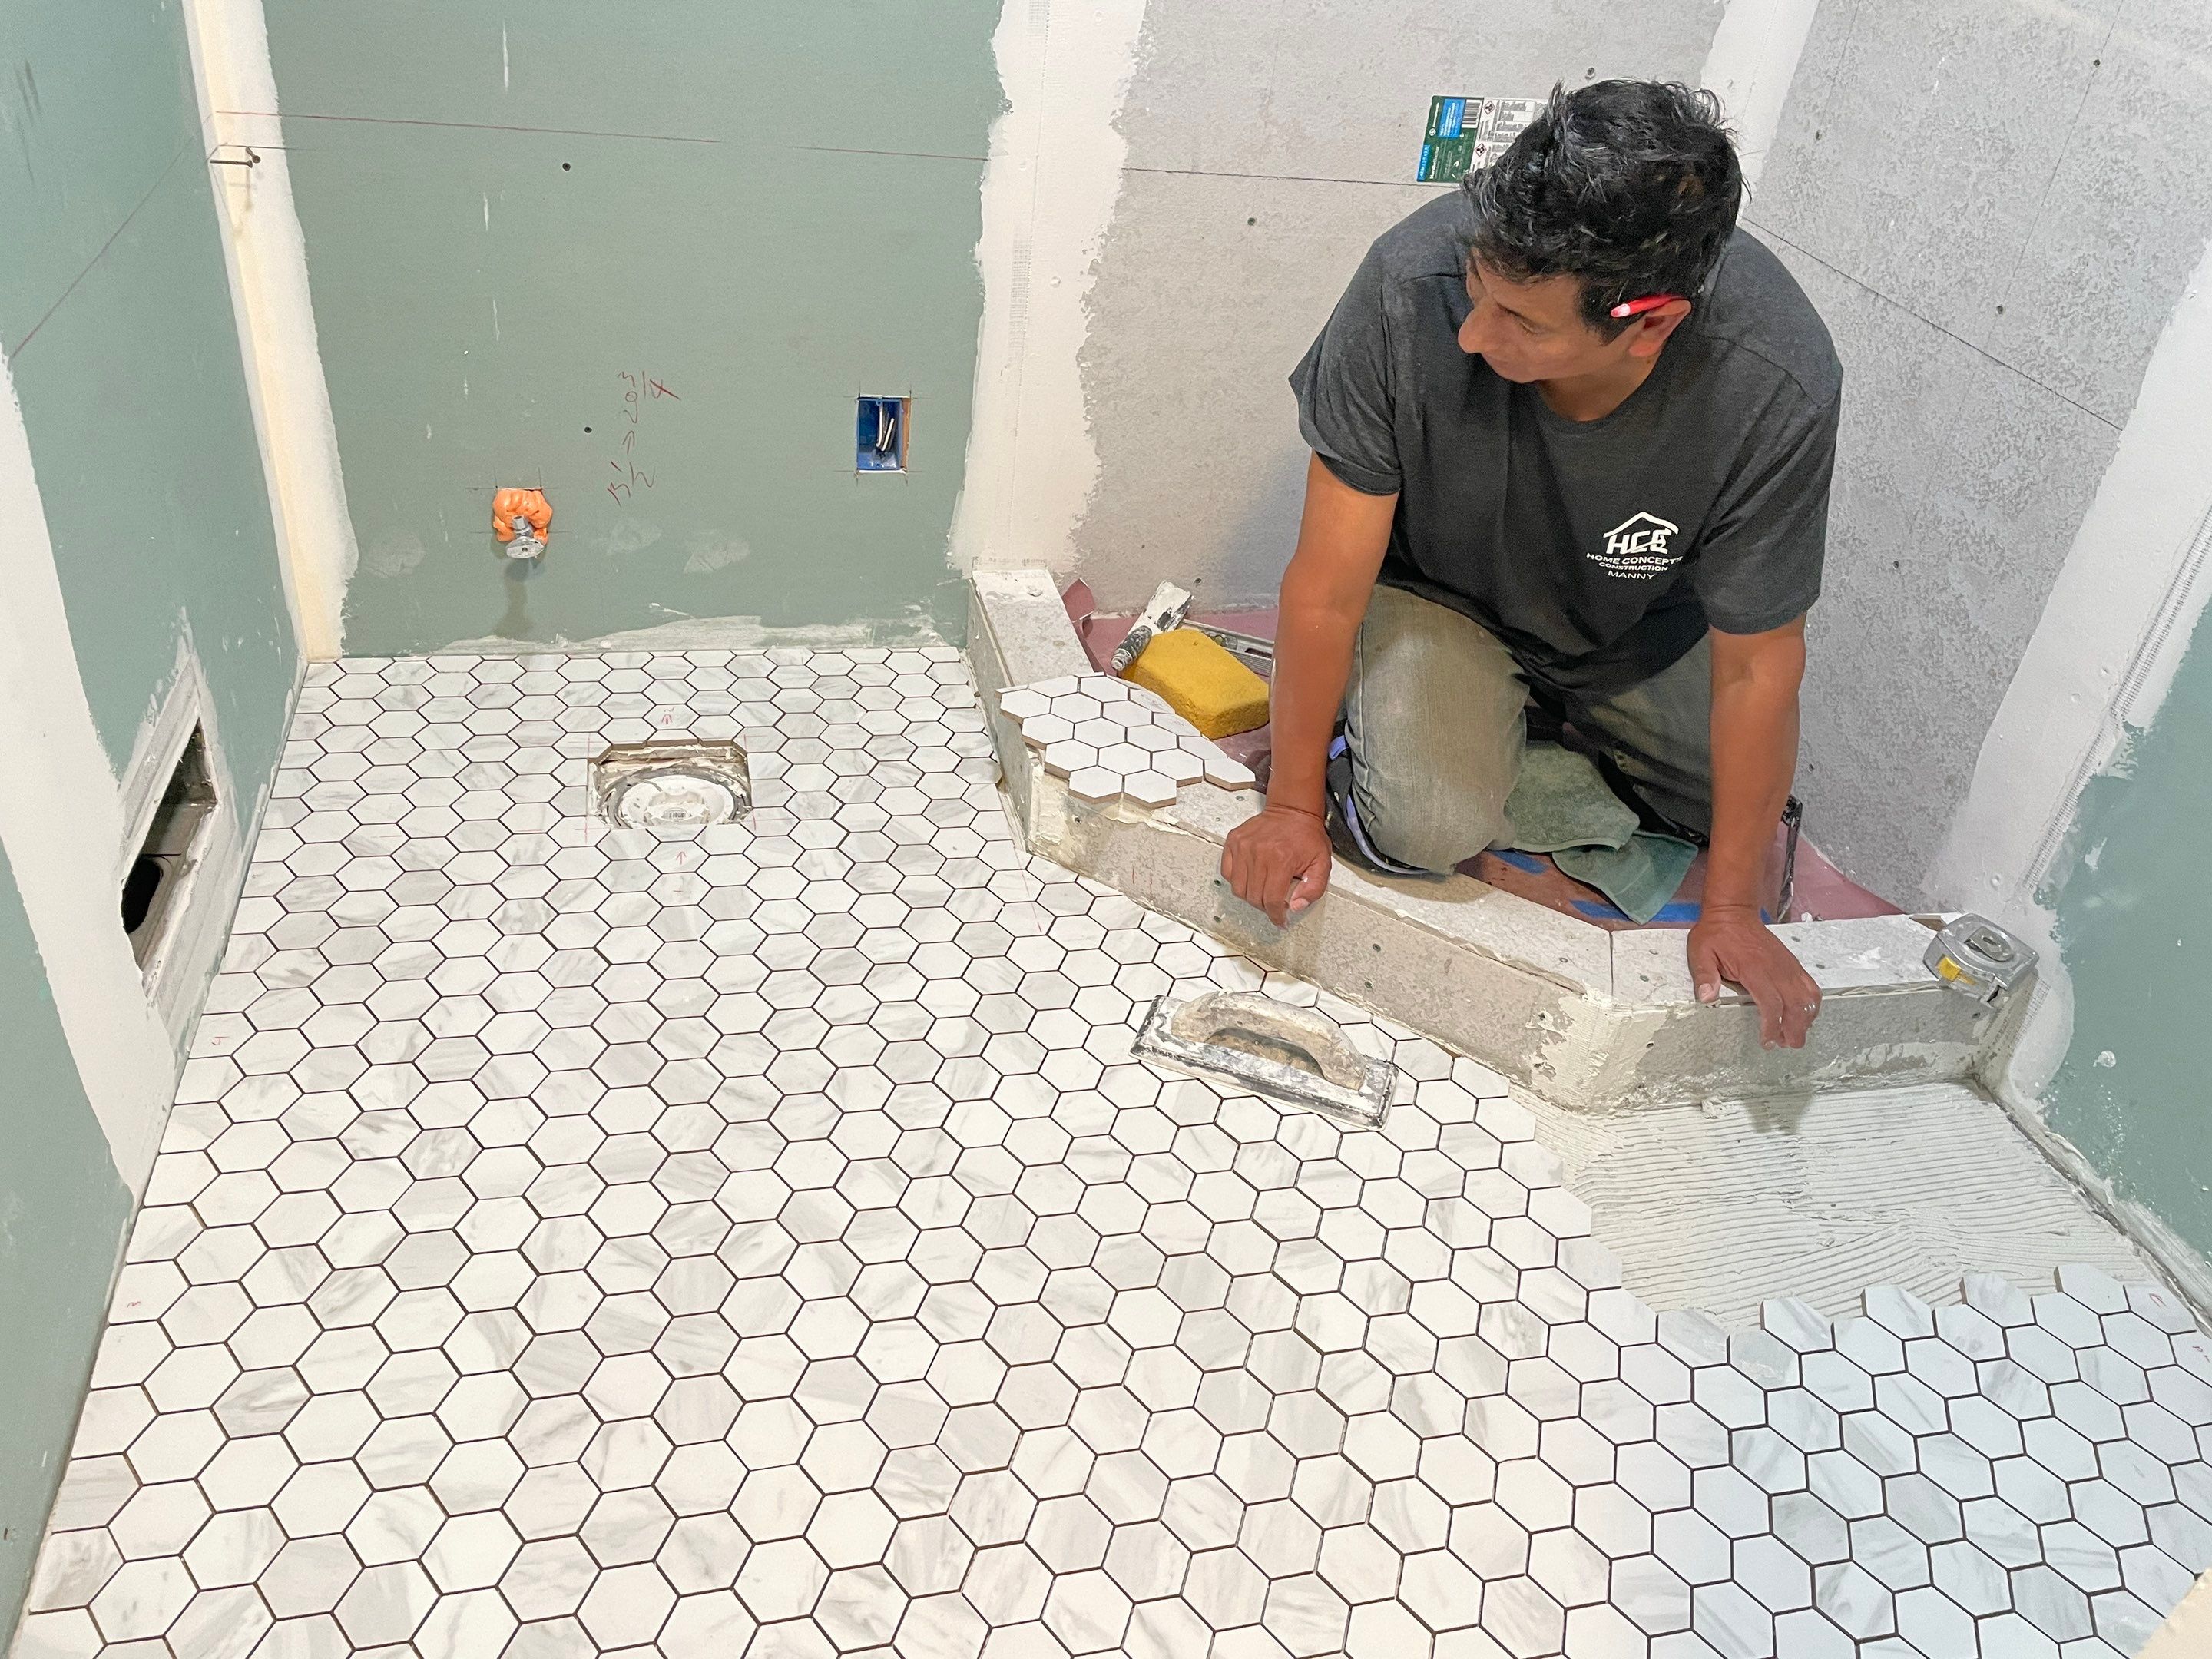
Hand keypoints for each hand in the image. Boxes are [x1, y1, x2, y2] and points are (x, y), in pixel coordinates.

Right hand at [1222, 805, 1332, 926]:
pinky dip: (1237, 881)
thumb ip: (1313, 889)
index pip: (1273, 900)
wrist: (1292, 810)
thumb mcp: (1322, 863)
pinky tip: (1251, 878)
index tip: (1280, 920)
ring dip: (1251, 896)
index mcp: (1282, 859)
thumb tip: (1296, 906)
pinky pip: (1228, 873)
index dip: (1276, 915)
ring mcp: (1243, 846)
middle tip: (1274, 903)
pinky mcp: (1233, 842)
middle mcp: (1259, 852)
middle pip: (1254, 897)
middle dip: (1265, 906)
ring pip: (1239, 888)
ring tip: (1263, 891)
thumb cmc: (1306, 835)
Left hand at [1688, 904, 1821, 1048]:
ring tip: (1794, 1035)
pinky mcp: (1792, 963)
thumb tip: (1706, 997)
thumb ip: (1704, 974)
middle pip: (1796, 1004)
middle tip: (1786, 1045)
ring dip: (1806, 1018)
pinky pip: (1810, 985)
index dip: (1772, 1025)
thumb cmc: (1716, 933)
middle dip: (1794, 1029)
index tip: (1768, 1041)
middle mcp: (1776, 967)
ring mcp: (1787, 965)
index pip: (1771, 1002)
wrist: (1733, 911)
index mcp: (1754, 967)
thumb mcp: (1701, 951)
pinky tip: (1804, 1015)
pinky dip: (1811, 1003)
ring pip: (1808, 996)